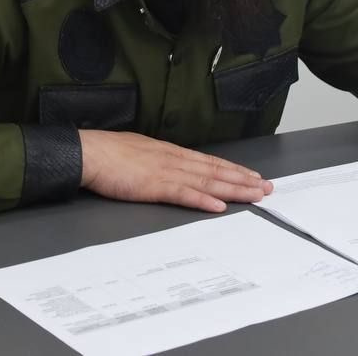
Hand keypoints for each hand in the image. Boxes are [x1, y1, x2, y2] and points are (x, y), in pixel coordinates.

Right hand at [79, 130, 272, 212]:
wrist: (90, 152)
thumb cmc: (109, 153)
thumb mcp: (140, 152)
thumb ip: (158, 160)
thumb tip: (169, 167)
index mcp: (170, 152)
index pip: (209, 162)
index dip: (233, 169)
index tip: (252, 175)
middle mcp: (174, 159)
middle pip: (216, 171)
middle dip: (244, 180)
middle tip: (267, 187)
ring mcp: (166, 172)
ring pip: (208, 182)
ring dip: (233, 189)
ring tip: (255, 195)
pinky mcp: (154, 186)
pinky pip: (184, 194)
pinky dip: (203, 200)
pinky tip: (219, 206)